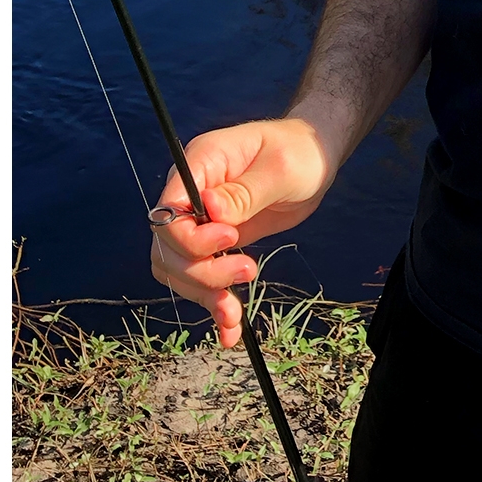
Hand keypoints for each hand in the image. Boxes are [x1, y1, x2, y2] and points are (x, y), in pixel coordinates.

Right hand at [149, 118, 332, 348]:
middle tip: (248, 271)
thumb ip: (244, 192)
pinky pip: (201, 279)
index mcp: (199, 166)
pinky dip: (212, 306)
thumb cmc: (298, 152)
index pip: (168, 212)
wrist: (313, 158)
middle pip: (168, 247)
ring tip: (235, 312)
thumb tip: (210, 210)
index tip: (232, 239)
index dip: (191, 237)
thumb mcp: (279, 169)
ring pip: (178, 269)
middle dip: (202, 271)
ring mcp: (201, 222)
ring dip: (203, 295)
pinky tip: (229, 330)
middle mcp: (191, 195)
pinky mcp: (218, 245)